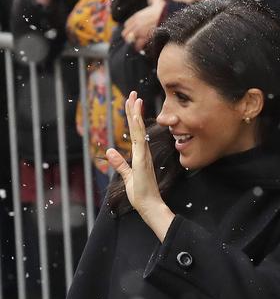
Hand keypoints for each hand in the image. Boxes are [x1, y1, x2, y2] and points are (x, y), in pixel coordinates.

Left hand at [106, 92, 173, 239]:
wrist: (149, 205)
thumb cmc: (141, 194)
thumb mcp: (126, 176)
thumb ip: (119, 164)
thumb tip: (111, 151)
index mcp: (140, 155)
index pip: (135, 132)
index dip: (133, 117)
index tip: (133, 103)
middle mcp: (143, 152)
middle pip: (137, 127)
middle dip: (134, 109)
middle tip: (134, 93)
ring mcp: (143, 155)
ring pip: (138, 130)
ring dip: (135, 114)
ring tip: (134, 98)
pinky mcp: (141, 160)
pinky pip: (139, 140)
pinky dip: (137, 127)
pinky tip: (134, 117)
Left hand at [122, 0, 164, 51]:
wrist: (170, 18)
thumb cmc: (165, 11)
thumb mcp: (158, 2)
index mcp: (137, 16)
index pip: (126, 24)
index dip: (130, 28)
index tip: (134, 31)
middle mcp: (136, 24)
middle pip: (125, 33)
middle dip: (129, 37)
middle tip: (135, 39)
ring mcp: (139, 32)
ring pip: (129, 40)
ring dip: (133, 43)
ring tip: (138, 45)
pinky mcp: (145, 38)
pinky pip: (138, 45)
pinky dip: (140, 47)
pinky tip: (143, 48)